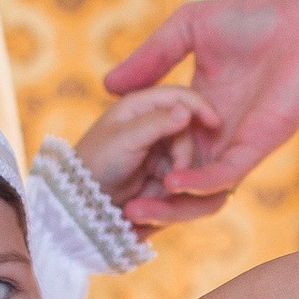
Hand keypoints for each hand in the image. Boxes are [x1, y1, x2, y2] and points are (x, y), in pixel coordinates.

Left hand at [70, 81, 208, 210]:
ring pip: (186, 156)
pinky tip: (156, 195)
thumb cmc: (96, 163)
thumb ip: (157, 123)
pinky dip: (173, 187)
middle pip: (187, 132)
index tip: (216, 123)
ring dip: (178, 174)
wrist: (82, 201)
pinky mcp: (159, 171)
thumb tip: (186, 111)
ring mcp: (156, 148)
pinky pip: (179, 176)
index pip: (180, 96)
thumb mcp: (125, 140)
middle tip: (171, 177)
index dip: (200, 107)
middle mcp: (151, 124)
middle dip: (184, 154)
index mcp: (140, 105)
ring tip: (160, 189)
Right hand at [102, 0, 298, 227]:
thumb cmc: (254, 15)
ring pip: (202, 190)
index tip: (102, 178)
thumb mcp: (187, 30)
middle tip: (117, 212)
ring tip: (138, 211)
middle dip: (150, 199)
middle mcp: (217, 135)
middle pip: (178, 180)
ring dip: (172, 205)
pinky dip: (200, 184)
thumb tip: (107, 86)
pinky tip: (173, 184)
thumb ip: (151, 57)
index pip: (162, 147)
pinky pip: (226, 174)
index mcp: (198, 111)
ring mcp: (238, 143)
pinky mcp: (259, 145)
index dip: (136, 167)